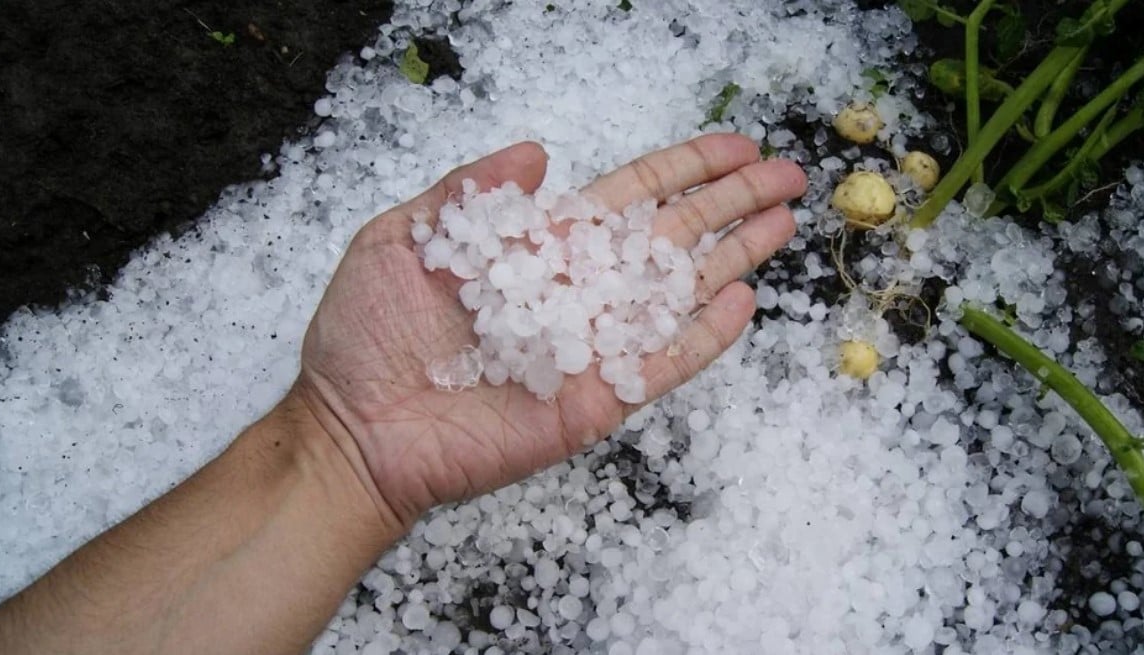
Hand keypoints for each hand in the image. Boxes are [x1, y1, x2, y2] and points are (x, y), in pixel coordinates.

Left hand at [291, 135, 805, 527]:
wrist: (354, 428)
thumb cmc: (367, 335)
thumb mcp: (403, 238)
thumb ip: (471, 192)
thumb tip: (538, 149)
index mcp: (542, 247)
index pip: (632, 197)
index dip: (685, 169)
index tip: (735, 147)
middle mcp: (578, 290)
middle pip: (673, 236)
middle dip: (732, 203)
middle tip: (789, 174)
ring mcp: (593, 347)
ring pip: (680, 293)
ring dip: (735, 257)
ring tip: (785, 223)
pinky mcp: (596, 400)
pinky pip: (662, 364)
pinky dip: (704, 337)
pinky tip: (744, 302)